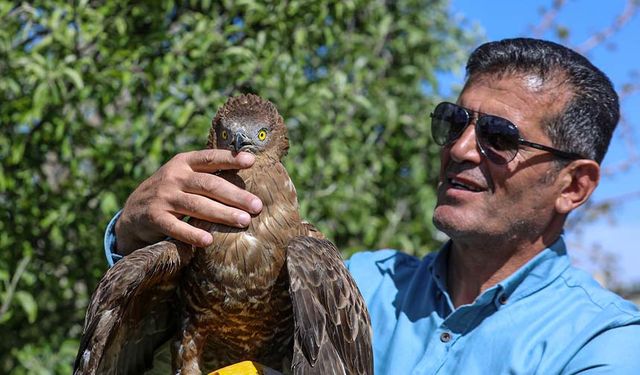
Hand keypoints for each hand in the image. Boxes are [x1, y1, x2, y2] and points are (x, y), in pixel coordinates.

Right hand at [114, 150, 262, 254]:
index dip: (230, 159)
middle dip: (235, 196)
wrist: (134, 212)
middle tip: (257, 206)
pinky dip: (192, 234)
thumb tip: (249, 168)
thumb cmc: (172, 192)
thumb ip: (209, 173)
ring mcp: (163, 197)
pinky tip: (209, 241)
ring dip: (222, 214)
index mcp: (184, 162)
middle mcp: (174, 177)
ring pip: (197, 206)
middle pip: (209, 185)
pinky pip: (176, 227)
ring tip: (244, 221)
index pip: (210, 158)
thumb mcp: (185, 176)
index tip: (251, 162)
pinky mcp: (154, 217)